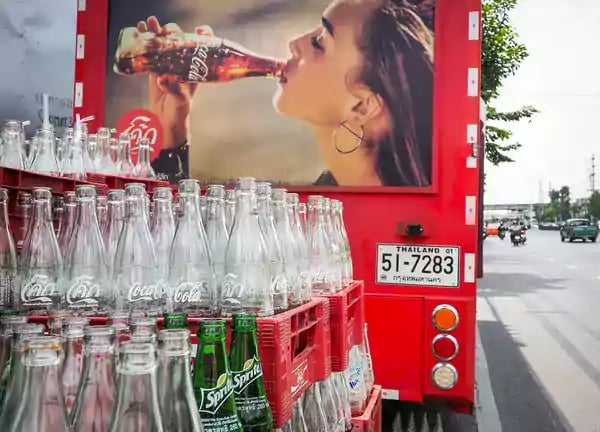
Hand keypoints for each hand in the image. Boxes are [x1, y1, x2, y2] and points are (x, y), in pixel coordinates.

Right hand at [137, 16, 213, 149]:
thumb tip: (163, 78)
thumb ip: (174, 89)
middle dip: (171, 31)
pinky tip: (139, 32)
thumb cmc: (180, 113)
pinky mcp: (155, 71)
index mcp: (194, 69)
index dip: (202, 35)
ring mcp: (168, 66)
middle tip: (164, 29)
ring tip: (148, 23)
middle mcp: (182, 64)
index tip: (199, 30)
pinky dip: (144, 43)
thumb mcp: (181, 101)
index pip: (201, 47)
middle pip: (178, 41)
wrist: (167, 123)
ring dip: (155, 32)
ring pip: (162, 45)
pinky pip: (150, 54)